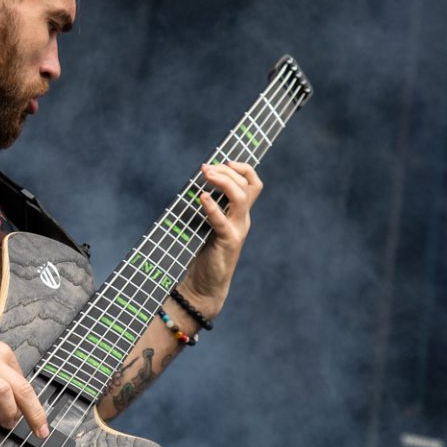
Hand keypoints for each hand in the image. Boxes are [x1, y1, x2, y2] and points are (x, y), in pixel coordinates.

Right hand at [0, 331, 49, 437]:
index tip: (34, 418)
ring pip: (5, 394)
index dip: (31, 404)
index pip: (24, 381)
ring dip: (9, 414)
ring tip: (4, 424)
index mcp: (0, 352)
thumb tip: (16, 393)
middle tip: (40, 431)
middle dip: (35, 414)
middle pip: (23, 388)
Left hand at [182, 160, 263, 315]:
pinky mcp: (228, 243)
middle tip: (206, 167)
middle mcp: (242, 220)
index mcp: (239, 214)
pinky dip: (212, 207)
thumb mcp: (207, 224)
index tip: (223, 161)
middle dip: (227, 171)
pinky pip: (222, 221)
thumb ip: (207, 206)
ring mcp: (237, 231)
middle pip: (247, 186)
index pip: (252, 183)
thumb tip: (193, 183)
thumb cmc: (202, 253)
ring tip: (206, 174)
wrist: (204, 286)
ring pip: (240, 198)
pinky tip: (201, 197)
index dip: (242, 167)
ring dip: (223, 182)